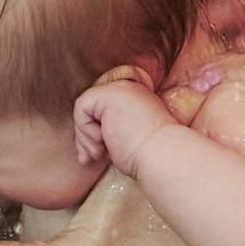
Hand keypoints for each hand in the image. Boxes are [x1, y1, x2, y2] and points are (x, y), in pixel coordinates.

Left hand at [72, 62, 170, 177]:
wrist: (163, 156)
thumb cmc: (149, 157)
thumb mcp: (128, 139)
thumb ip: (110, 130)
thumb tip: (83, 139)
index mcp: (137, 98)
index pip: (103, 106)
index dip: (94, 127)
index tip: (98, 154)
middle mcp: (129, 87)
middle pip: (92, 107)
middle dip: (85, 135)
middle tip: (91, 158)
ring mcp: (120, 87)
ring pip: (84, 108)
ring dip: (85, 137)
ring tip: (100, 153)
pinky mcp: (109, 93)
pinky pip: (81, 107)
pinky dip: (85, 130)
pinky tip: (102, 142)